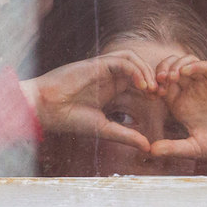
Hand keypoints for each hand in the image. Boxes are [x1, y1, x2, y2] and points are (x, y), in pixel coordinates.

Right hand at [19, 51, 157, 151]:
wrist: (45, 109)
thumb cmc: (69, 119)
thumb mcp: (104, 129)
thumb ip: (126, 135)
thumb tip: (148, 148)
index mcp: (111, 88)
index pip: (138, 80)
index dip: (152, 88)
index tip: (161, 101)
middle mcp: (108, 76)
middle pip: (139, 66)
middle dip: (154, 77)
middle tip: (162, 94)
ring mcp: (102, 68)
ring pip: (132, 58)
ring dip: (146, 70)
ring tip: (152, 89)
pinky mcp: (96, 64)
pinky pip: (122, 60)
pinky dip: (135, 69)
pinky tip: (141, 85)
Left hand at [148, 55, 206, 170]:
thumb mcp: (194, 148)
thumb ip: (173, 148)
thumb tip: (150, 151)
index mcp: (183, 107)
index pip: (163, 87)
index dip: (154, 85)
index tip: (151, 92)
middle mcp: (194, 93)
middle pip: (172, 70)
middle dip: (162, 69)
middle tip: (159, 80)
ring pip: (188, 63)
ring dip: (176, 65)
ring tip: (171, 77)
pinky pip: (206, 66)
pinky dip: (194, 65)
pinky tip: (185, 73)